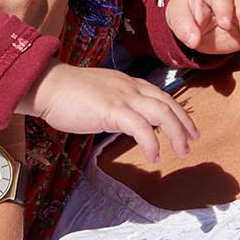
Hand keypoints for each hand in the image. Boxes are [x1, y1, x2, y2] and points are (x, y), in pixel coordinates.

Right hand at [16, 63, 197, 163]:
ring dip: (175, 134)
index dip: (179, 112)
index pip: (162, 96)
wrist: (47, 85)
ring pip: (161, 113)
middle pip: (168, 104)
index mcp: (128, 83)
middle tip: (192, 143)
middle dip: (184, 125)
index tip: (188, 128)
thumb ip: (116, 105)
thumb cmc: (67, 94)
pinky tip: (153, 156)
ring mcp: (122, 97)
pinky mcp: (111, 110)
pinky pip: (140, 127)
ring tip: (181, 152)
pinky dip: (151, 142)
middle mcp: (130, 87)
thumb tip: (126, 122)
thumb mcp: (100, 95)